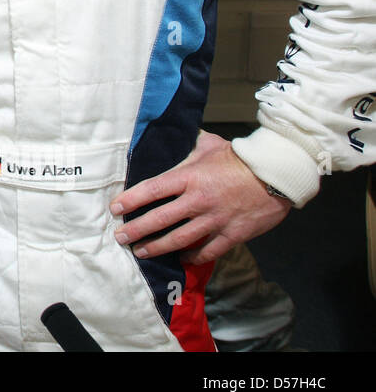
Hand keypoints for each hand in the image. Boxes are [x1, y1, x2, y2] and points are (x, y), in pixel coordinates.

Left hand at [111, 131, 290, 264]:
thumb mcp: (210, 144)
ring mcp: (215, 220)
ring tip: (141, 252)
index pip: (152, 189)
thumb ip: (187, 143)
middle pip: (160, 219)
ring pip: (179, 239)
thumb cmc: (240, 157)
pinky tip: (181, 258)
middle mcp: (198, 200)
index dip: (131, 200)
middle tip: (120, 237)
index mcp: (189, 177)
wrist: (276, 174)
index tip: (115, 208)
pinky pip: (207, 250)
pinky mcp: (232, 234)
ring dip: (157, 247)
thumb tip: (171, 133)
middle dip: (136, 230)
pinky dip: (192, 256)